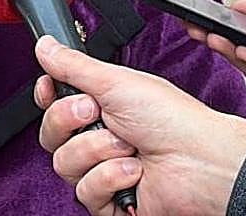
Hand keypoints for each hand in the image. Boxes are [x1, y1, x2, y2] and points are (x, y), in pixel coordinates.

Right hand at [33, 36, 245, 215]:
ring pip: (64, 165)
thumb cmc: (172, 118)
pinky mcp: (112, 203)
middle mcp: (97, 139)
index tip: (49, 87)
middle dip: (70, 121)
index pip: (53, 105)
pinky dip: (111, 179)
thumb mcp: (116, 81)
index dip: (47, 97)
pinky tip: (135, 171)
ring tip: (128, 147)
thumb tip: (44, 45)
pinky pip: (86, 192)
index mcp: (99, 107)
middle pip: (50, 135)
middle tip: (95, 112)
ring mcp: (103, 170)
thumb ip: (74, 65)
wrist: (201, 160)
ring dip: (97, 152)